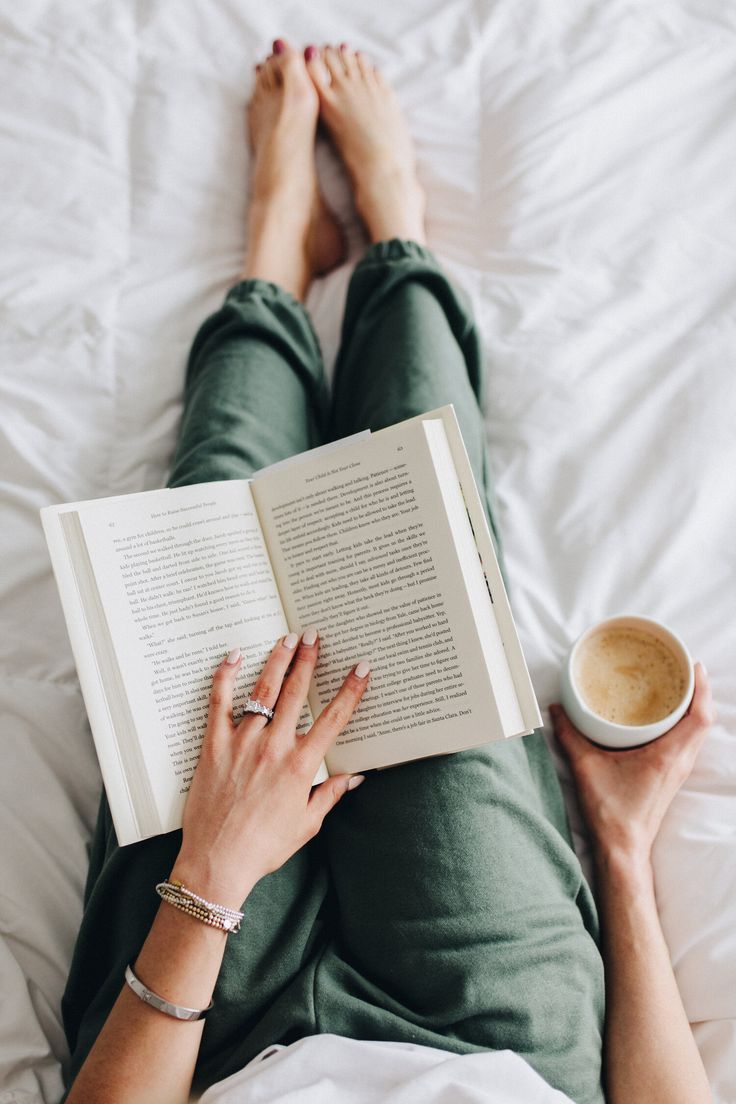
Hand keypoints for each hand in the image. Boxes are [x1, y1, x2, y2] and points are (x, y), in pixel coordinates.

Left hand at [173, 631, 368, 907]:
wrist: (218, 861)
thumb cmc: (264, 847)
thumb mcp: (307, 824)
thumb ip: (330, 794)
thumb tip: (354, 777)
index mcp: (301, 766)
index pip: (333, 719)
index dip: (350, 690)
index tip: (361, 667)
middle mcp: (274, 747)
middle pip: (297, 693)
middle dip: (309, 660)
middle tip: (315, 635)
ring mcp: (242, 743)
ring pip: (263, 691)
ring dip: (277, 661)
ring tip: (287, 638)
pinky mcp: (213, 745)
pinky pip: (219, 703)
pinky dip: (226, 677)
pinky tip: (234, 657)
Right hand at [550, 662, 714, 864]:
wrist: (623, 847)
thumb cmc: (610, 812)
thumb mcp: (585, 767)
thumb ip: (570, 735)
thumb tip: (557, 709)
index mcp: (668, 755)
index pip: (699, 716)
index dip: (702, 688)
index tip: (693, 665)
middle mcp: (680, 761)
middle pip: (704, 719)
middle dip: (699, 690)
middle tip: (683, 667)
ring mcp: (679, 769)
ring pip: (698, 731)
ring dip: (694, 706)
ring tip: (677, 685)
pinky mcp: (672, 774)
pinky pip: (689, 740)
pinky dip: (685, 722)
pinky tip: (665, 715)